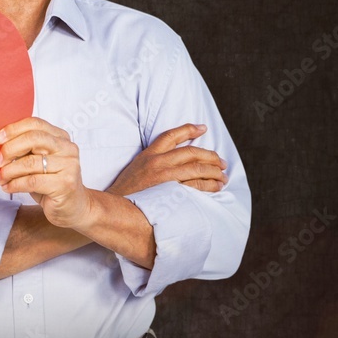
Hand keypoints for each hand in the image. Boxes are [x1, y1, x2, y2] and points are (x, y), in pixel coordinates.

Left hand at [0, 118, 91, 228]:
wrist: (74, 207)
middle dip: (10, 149)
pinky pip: (32, 181)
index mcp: (61, 137)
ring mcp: (69, 166)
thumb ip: (26, 150)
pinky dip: (15, 184)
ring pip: (30, 162)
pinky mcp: (65, 184)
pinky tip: (8, 187)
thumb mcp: (38, 162)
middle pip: (33, 139)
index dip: (13, 129)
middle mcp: (68, 149)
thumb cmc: (51, 183)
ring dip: (9, 171)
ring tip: (0, 178)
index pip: (35, 124)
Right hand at [108, 124, 226, 196]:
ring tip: (222, 177)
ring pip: (197, 168)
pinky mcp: (171, 193)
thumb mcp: (135, 170)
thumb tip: (172, 162)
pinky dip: (209, 186)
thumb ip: (151, 163)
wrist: (115, 209)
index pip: (170, 136)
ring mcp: (165, 178)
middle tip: (221, 162)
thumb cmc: (125, 193)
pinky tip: (216, 188)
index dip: (189, 129)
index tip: (203, 128)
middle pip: (191, 152)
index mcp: (148, 155)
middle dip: (210, 156)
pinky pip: (196, 186)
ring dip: (214, 172)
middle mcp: (157, 163)